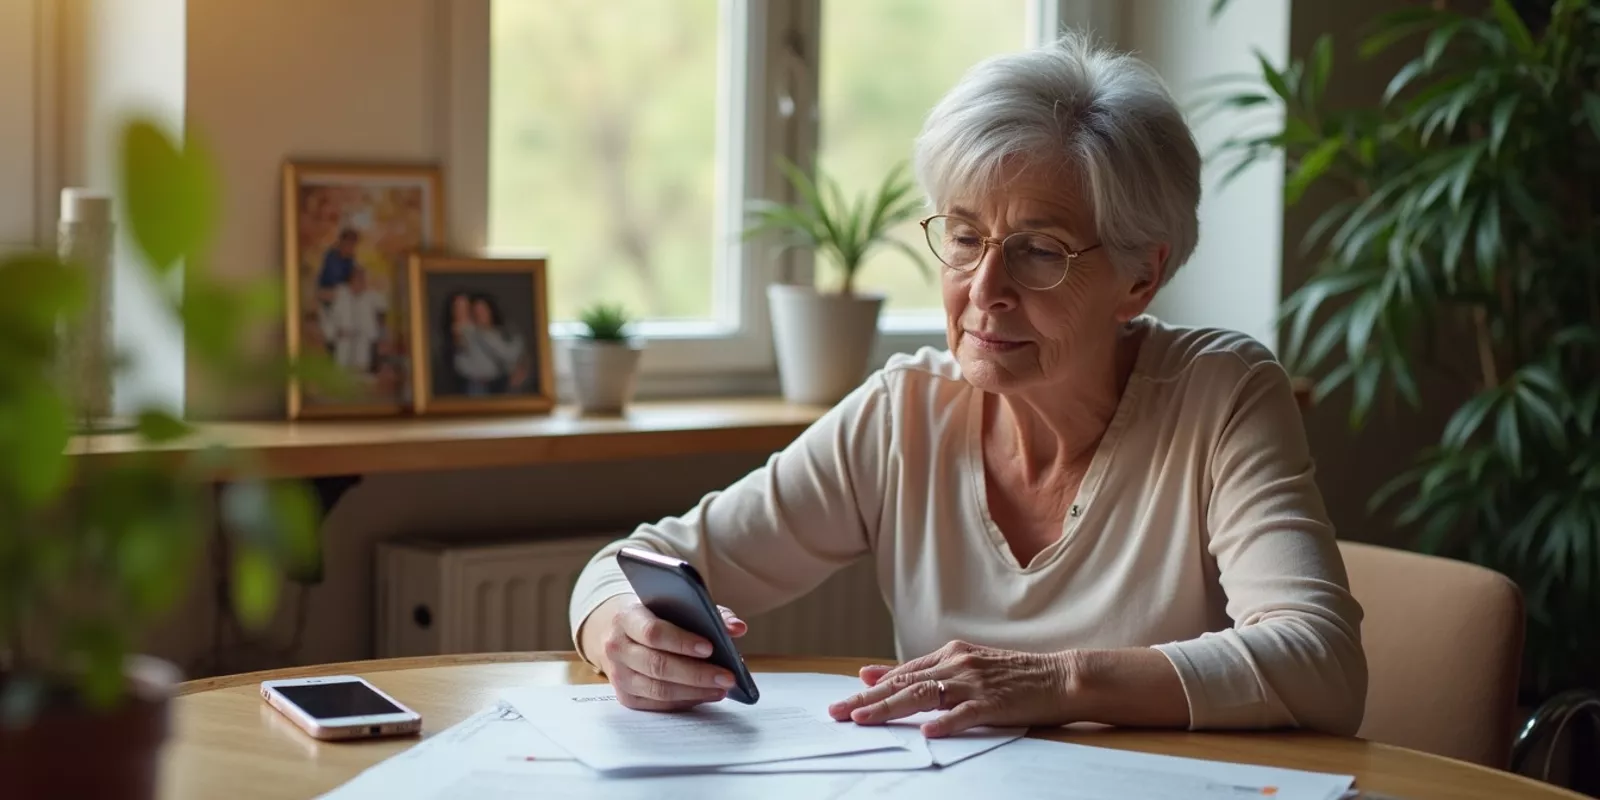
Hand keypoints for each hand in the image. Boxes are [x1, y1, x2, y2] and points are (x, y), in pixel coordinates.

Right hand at [586, 595, 748, 710]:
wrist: (617, 631)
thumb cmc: (655, 616)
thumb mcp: (676, 605)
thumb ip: (710, 613)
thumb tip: (737, 628)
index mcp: (627, 617)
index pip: (653, 633)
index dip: (682, 642)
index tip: (710, 648)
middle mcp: (617, 647)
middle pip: (658, 665)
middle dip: (696, 674)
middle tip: (727, 676)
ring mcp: (619, 675)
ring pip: (658, 689)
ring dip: (695, 691)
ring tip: (722, 688)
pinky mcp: (626, 696)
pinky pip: (658, 704)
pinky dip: (685, 701)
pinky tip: (705, 694)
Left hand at [827, 640, 1075, 737]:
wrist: (1061, 677)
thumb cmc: (1014, 676)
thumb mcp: (967, 666)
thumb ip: (926, 672)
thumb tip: (875, 675)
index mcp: (950, 655)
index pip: (902, 674)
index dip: (870, 689)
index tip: (842, 700)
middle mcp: (957, 664)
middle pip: (904, 685)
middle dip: (867, 701)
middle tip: (837, 713)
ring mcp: (975, 683)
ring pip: (924, 696)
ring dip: (891, 709)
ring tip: (864, 720)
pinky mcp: (995, 703)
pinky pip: (965, 713)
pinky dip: (946, 722)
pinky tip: (928, 733)